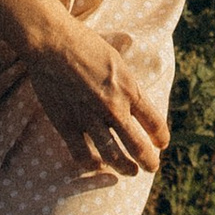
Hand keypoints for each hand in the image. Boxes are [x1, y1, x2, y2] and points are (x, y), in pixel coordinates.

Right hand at [24, 13, 169, 179]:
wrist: (53, 43)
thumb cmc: (85, 44)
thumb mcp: (117, 57)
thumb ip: (126, 79)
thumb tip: (135, 84)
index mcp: (129, 89)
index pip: (154, 123)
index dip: (161, 137)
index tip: (161, 144)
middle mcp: (113, 108)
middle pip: (139, 147)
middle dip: (149, 161)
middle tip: (151, 167)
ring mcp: (90, 118)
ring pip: (114, 156)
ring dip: (126, 168)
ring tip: (131, 172)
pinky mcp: (67, 124)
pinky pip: (82, 155)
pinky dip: (93, 164)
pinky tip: (98, 163)